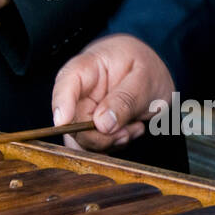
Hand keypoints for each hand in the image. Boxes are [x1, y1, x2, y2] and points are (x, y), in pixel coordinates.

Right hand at [51, 34, 174, 150]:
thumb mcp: (145, 78)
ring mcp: (81, 112)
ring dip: (109, 142)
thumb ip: (126, 99)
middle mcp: (78, 92)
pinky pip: (92, 148)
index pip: (66, 83)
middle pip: (71, 121)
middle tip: (127, 130)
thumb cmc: (145, 67)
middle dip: (98, 135)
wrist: (153, 75)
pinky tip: (130, 131)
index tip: (63, 122)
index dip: (61, 103)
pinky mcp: (88, 130)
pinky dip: (113, 145)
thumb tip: (102, 124)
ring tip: (134, 127)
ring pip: (80, 140)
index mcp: (88, 68)